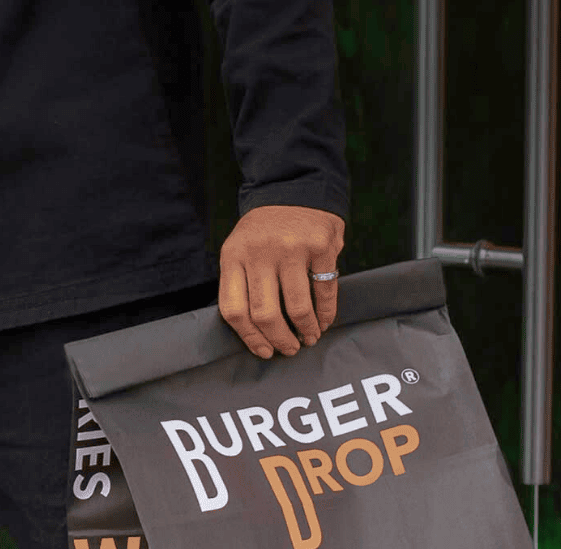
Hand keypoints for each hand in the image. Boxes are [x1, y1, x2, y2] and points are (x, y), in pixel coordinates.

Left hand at [218, 205, 344, 358]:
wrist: (293, 186)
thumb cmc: (265, 230)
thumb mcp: (240, 249)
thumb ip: (242, 284)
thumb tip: (257, 335)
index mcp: (234, 256)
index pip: (234, 310)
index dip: (250, 338)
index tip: (264, 351)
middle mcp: (260, 252)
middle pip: (265, 314)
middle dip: (280, 340)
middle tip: (290, 350)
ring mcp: (291, 248)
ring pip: (297, 308)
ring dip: (306, 331)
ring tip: (310, 338)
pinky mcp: (321, 246)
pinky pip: (325, 291)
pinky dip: (326, 313)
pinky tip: (324, 321)